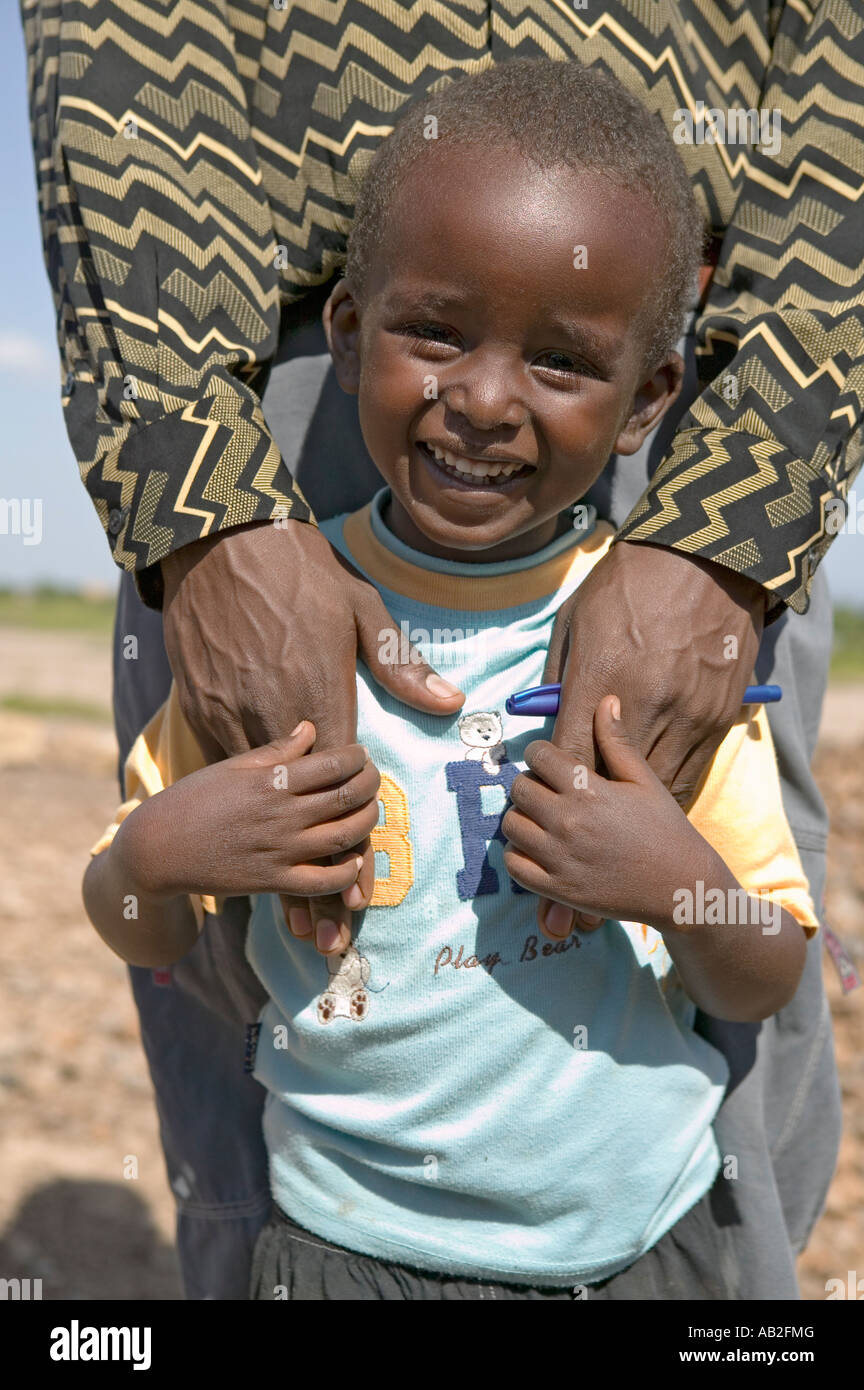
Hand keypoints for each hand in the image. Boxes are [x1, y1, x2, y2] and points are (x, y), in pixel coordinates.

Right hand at [118, 722, 380, 926]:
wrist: (158, 849)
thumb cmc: (192, 800)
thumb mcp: (232, 767)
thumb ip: (276, 751)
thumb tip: (310, 728)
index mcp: (271, 781)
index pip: (333, 764)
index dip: (357, 759)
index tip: (361, 756)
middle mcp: (281, 814)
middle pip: (347, 798)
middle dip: (370, 785)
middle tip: (373, 779)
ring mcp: (280, 850)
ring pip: (345, 837)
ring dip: (366, 823)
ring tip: (368, 811)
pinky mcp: (274, 882)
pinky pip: (324, 882)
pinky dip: (347, 872)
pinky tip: (352, 859)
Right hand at [161, 519, 463, 951]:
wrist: (216, 544)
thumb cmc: (299, 572)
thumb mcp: (359, 609)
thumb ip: (399, 663)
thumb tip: (448, 700)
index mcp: (321, 698)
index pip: (345, 785)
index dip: (355, 844)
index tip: (361, 894)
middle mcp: (275, 719)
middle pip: (302, 816)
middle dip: (317, 882)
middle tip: (332, 936)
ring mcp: (232, 716)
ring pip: (261, 806)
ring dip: (277, 863)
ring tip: (295, 921)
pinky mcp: (201, 707)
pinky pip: (227, 767)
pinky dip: (241, 812)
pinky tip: (245, 848)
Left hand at [502, 697, 716, 936]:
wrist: (680, 886)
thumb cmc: (666, 829)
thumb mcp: (646, 781)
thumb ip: (618, 742)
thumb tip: (607, 701)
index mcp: (589, 790)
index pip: (539, 757)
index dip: (540, 754)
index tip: (549, 762)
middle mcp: (569, 821)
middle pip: (519, 789)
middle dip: (529, 784)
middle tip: (545, 791)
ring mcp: (560, 857)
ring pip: (511, 826)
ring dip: (521, 818)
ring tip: (541, 819)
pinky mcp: (557, 889)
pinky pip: (514, 865)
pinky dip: (518, 855)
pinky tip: (537, 849)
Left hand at [540, 539, 763, 930]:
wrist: (708, 559)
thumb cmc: (630, 584)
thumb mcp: (576, 620)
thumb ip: (561, 675)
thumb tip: (550, 716)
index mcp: (601, 680)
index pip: (567, 755)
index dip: (553, 775)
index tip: (547, 777)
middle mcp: (645, 706)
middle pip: (605, 779)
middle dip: (584, 792)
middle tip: (571, 795)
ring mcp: (687, 716)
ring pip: (649, 787)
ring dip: (625, 798)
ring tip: (607, 801)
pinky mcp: (718, 720)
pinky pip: (686, 776)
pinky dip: (663, 788)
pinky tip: (647, 792)